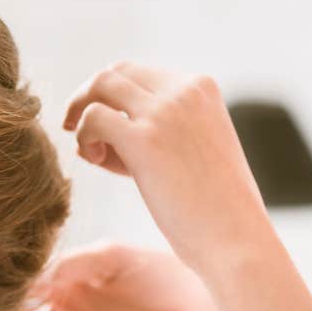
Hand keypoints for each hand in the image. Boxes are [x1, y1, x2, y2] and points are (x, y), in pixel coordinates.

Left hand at [64, 63, 272, 277]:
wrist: (235, 239)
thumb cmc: (213, 207)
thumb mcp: (192, 151)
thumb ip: (156, 132)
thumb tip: (95, 134)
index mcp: (201, 87)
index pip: (138, 73)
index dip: (113, 100)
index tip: (107, 132)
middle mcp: (185, 90)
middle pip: (116, 71)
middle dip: (89, 98)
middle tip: (76, 130)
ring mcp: (166, 111)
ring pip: (100, 84)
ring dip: (82, 113)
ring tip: (88, 150)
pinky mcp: (146, 139)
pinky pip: (93, 117)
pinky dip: (84, 136)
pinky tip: (95, 160)